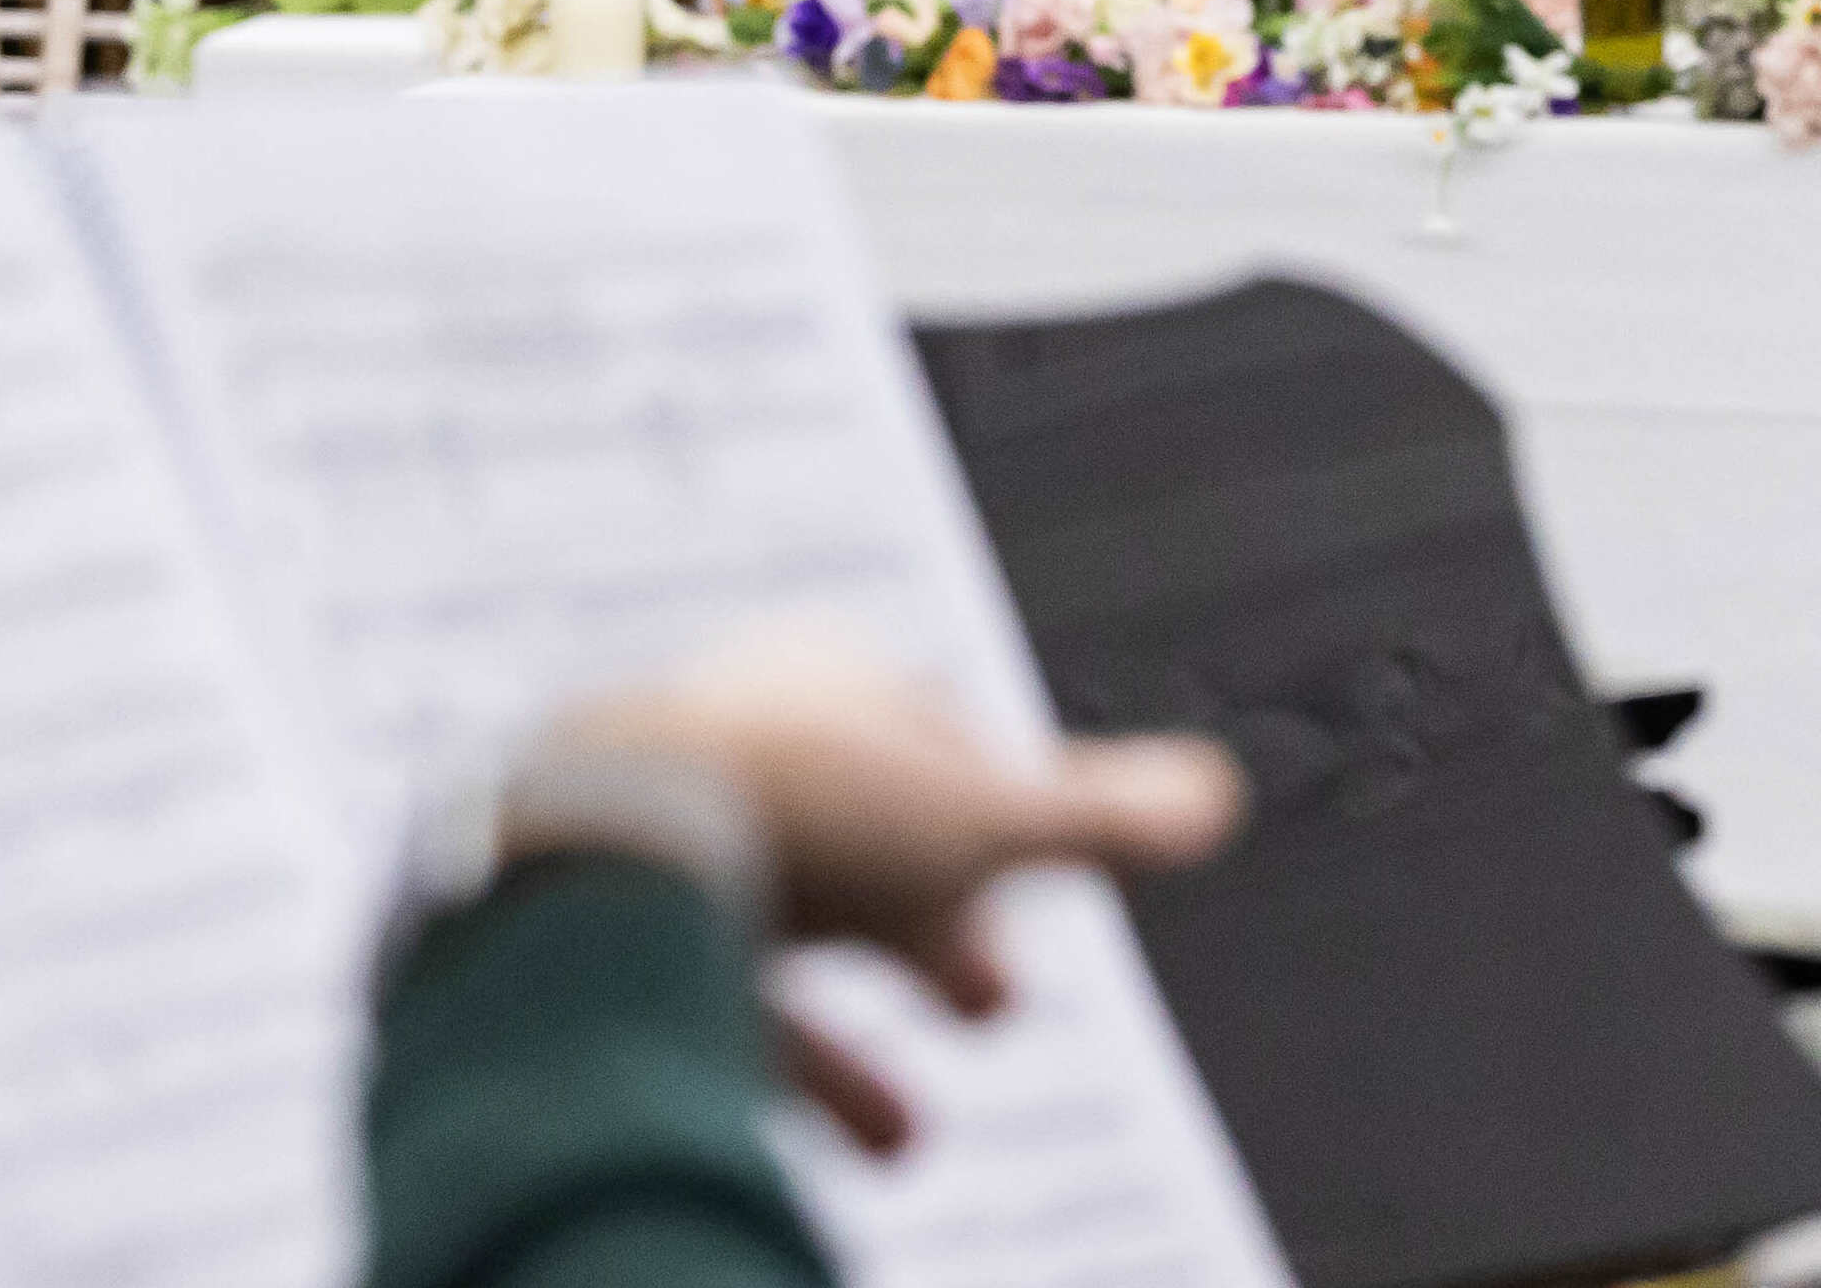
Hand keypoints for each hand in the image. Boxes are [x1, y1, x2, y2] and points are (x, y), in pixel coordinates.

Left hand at [532, 644, 1241, 1156]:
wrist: (601, 854)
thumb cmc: (799, 812)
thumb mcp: (981, 820)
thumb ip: (1097, 821)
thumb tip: (1219, 795)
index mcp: (831, 678)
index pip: (939, 751)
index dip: (1001, 836)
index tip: (1035, 912)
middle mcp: (740, 737)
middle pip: (863, 849)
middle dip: (937, 941)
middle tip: (991, 1012)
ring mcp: (666, 823)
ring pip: (782, 942)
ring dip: (859, 1046)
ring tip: (909, 1142)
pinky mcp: (608, 916)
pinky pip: (703, 1000)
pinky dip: (771, 1068)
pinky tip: (811, 1139)